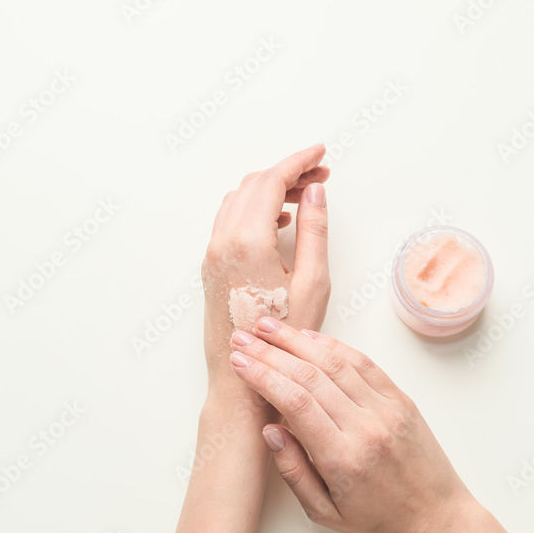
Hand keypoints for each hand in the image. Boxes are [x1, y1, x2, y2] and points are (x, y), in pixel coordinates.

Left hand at [202, 145, 330, 406]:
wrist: (241, 377)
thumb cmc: (280, 339)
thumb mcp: (312, 282)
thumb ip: (314, 230)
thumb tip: (315, 193)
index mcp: (248, 241)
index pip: (272, 181)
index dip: (299, 162)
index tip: (321, 155)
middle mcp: (223, 241)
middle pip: (254, 185)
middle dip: (288, 173)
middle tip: (320, 176)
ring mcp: (213, 253)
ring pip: (239, 199)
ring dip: (270, 189)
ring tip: (305, 196)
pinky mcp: (212, 265)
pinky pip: (230, 219)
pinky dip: (255, 207)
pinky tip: (279, 220)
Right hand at [227, 318, 477, 532]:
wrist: (436, 517)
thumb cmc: (378, 519)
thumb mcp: (324, 512)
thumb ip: (293, 471)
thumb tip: (269, 430)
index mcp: (343, 458)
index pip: (295, 402)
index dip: (263, 376)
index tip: (239, 362)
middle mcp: (366, 427)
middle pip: (310, 376)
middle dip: (270, 352)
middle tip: (242, 338)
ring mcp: (386, 408)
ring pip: (335, 362)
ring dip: (297, 341)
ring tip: (268, 327)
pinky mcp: (400, 398)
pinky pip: (363, 363)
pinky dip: (333, 346)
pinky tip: (308, 338)